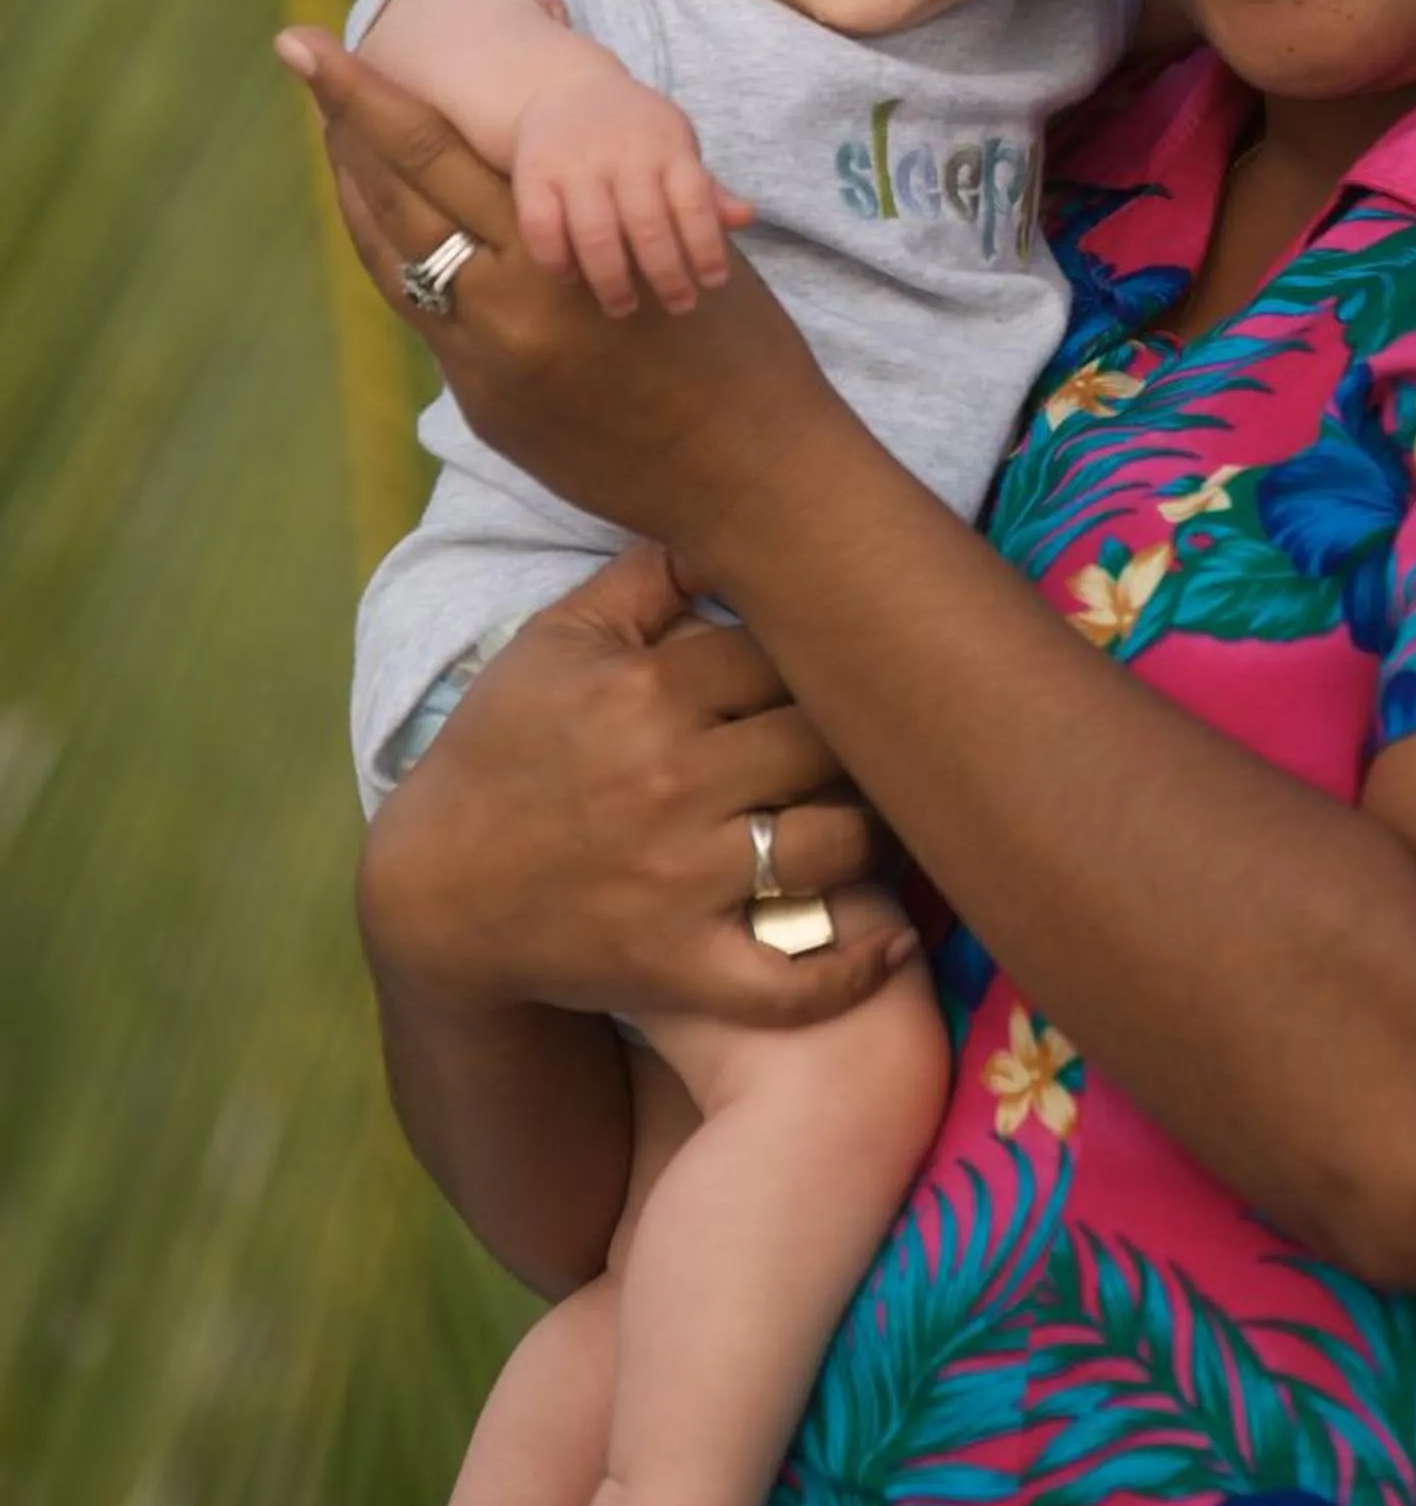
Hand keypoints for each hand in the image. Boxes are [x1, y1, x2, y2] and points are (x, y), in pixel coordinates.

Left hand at [275, 25, 848, 560]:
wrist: (749, 476)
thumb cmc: (738, 347)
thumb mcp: (673, 245)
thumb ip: (605, 189)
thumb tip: (560, 118)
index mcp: (551, 256)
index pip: (430, 152)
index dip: (361, 94)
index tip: (305, 42)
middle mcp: (500, 310)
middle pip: (392, 196)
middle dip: (343, 121)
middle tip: (301, 54)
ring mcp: (483, 368)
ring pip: (392, 260)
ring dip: (360, 192)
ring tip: (337, 136)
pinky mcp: (485, 410)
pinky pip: (424, 317)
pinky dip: (399, 259)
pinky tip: (391, 224)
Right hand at [360, 543, 909, 1024]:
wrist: (431, 890)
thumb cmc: (499, 753)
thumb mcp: (553, 644)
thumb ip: (645, 577)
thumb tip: (722, 523)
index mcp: (650, 692)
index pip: (791, 654)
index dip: (830, 657)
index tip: (852, 666)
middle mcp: (675, 781)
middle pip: (830, 742)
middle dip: (869, 737)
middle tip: (894, 739)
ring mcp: (682, 880)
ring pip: (838, 843)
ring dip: (879, 830)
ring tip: (894, 814)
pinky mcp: (680, 967)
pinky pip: (792, 982)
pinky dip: (854, 968)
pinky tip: (894, 939)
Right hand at [514, 72, 755, 317]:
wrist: (564, 87)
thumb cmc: (634, 130)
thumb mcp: (675, 145)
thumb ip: (706, 189)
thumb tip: (745, 218)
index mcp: (666, 147)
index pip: (693, 202)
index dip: (706, 247)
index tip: (713, 282)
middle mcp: (622, 154)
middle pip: (647, 225)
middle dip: (666, 274)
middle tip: (677, 305)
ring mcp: (575, 163)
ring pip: (594, 232)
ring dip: (611, 279)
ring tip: (623, 307)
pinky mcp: (533, 173)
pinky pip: (541, 226)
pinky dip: (556, 258)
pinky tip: (571, 276)